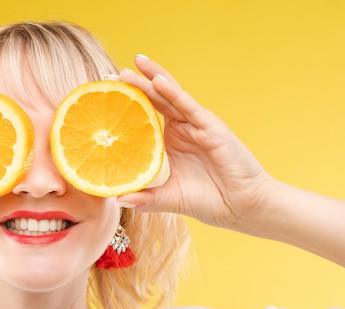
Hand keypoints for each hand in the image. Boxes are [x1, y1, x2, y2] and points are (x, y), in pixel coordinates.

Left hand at [117, 55, 275, 231]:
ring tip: (134, 64)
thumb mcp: (167, 198)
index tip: (104, 96)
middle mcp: (181, 129)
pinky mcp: (210, 127)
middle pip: (155, 100)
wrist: (240, 208)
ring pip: (170, 96)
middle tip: (110, 75)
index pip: (144, 116)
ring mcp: (196, 125)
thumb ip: (144, 198)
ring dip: (152, 79)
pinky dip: (173, 92)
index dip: (126, 105)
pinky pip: (188, 106)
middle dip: (134, 85)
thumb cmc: (207, 200)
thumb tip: (116, 199)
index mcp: (169, 142)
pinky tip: (158, 81)